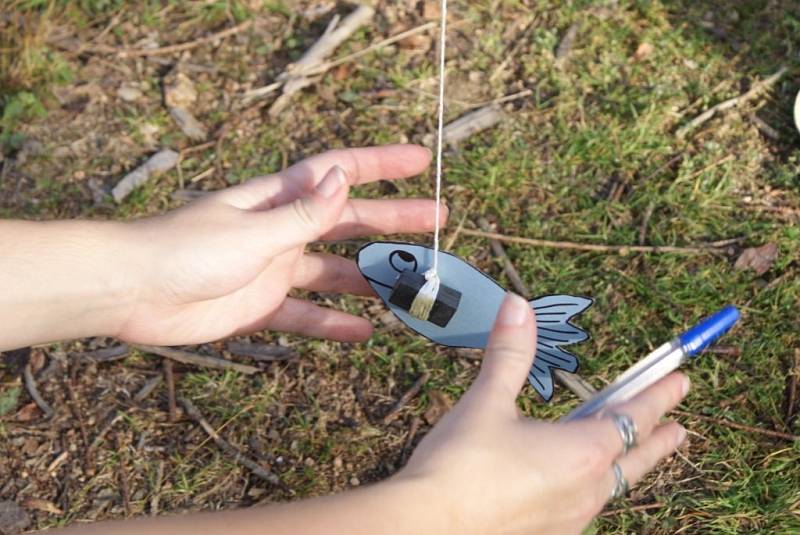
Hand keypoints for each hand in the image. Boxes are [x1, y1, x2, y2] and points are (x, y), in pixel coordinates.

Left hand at [116, 145, 444, 344]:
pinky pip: (307, 314)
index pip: (339, 172)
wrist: (131, 292)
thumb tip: (343, 179)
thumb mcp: (251, 231)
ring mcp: (273, 268)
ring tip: (410, 289)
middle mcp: (281, 229)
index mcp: (278, 199)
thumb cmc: (183, 251)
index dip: (381, 163)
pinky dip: (334, 323)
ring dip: (371, 278)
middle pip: (349, 221)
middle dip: (393, 220)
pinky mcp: (261, 304)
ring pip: (334, 271)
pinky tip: (364, 332)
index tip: (420, 160)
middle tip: (438, 220)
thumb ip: (302, 214)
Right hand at [398, 293, 688, 533]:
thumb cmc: (461, 465)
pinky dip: (593, 490)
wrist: (429, 526)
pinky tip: (576, 490)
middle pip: (637, 460)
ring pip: (613, 489)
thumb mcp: (487, 402)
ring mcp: (569, 519)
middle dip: (661, 441)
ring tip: (631, 460)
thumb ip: (509, 354)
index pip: (634, 417)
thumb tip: (517, 304)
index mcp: (581, 452)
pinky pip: (585, 509)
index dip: (659, 395)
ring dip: (628, 467)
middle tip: (681, 429)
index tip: (682, 381)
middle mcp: (586, 490)